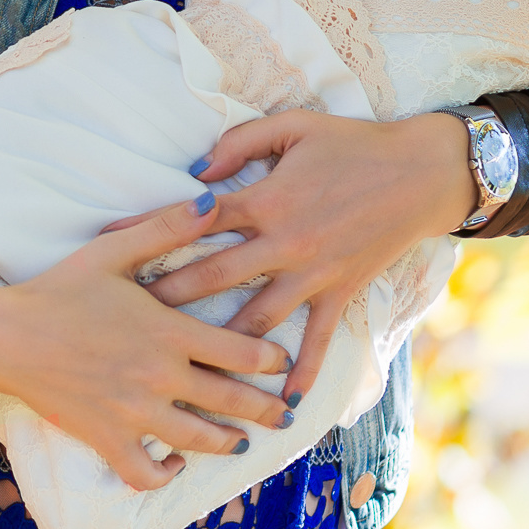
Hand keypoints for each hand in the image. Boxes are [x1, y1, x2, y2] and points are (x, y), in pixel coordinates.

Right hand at [0, 195, 296, 491]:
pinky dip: (166, 473)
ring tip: (240, 444)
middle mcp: (160, 376)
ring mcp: (135, 412)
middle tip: (284, 415)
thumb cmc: (60, 288)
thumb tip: (212, 200)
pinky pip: (146, 472)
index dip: (270, 359)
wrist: (7, 335)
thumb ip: (167, 228)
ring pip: (198, 440)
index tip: (281, 362)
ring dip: (227, 444)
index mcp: (168, 330)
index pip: (241, 351)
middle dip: (265, 410)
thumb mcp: (114, 249)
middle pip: (230, 402)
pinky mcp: (107, 438)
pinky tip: (174, 463)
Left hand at [135, 112, 474, 402]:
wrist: (420, 171)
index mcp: (267, 198)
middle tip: (126, 323)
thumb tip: (195, 169)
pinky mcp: (341, 293)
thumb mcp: (294, 125)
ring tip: (184, 371)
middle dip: (168, 300)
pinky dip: (300, 372)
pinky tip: (281, 403)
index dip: (149, 232)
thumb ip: (239, 142)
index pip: (195, 221)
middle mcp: (285, 242)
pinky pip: (317, 340)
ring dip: (221, 347)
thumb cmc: (353, 143)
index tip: (108, 249)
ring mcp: (313, 274)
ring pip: (257, 319)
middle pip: (214, 278)